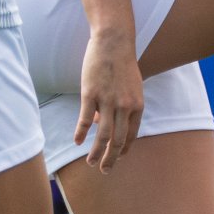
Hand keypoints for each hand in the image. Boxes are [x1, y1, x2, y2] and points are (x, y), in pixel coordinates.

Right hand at [76, 30, 143, 171]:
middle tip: (105, 171)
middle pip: (117, 140)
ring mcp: (107, 101)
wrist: (114, 42)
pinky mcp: (90, 94)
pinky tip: (76, 142)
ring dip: (96, 152)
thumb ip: (122, 106)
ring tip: (90, 163)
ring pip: (102, 135)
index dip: (124, 149)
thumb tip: (102, 123)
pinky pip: (85, 119)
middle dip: (111, 159)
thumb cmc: (123, 64)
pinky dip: (80, 133)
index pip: (131, 134)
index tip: (118, 159)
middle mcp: (124, 106)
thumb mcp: (131, 87)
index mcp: (137, 105)